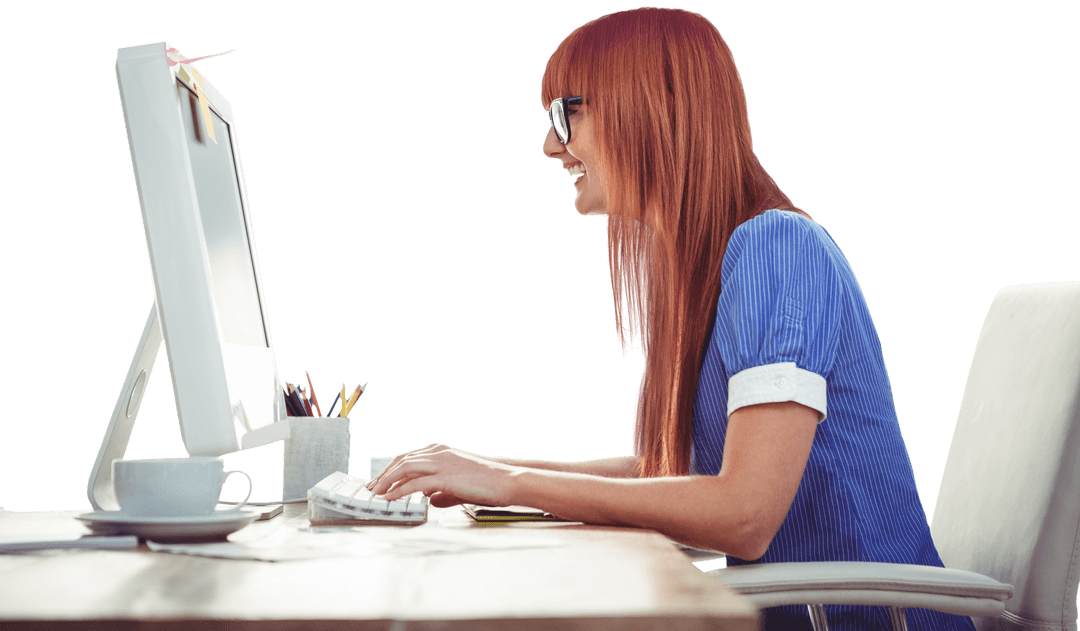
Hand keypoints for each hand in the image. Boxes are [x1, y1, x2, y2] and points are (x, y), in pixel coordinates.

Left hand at [365, 444, 517, 507]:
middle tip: (370, 488)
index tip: (379, 481)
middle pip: (402, 461)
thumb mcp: (459, 486)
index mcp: (441, 451)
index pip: (408, 457)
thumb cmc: (487, 483)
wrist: (507, 480)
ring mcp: (441, 463)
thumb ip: (442, 492)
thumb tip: (430, 500)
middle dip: (383, 474)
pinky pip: (415, 483)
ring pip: (404, 469)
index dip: (391, 469)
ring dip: (386, 482)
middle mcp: (438, 453)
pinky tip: (389, 498)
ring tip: (375, 494)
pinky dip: (399, 490)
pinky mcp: (445, 476)